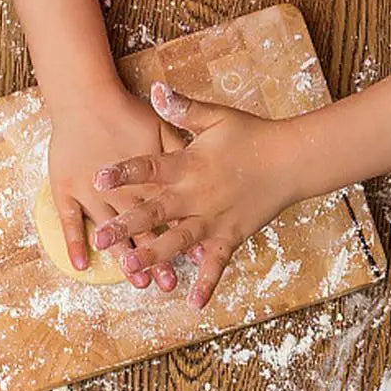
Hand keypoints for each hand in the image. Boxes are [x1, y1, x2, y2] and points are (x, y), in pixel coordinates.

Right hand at [49, 85, 183, 290]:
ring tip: (136, 281)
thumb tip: (205, 166)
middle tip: (167, 284)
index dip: (180, 235)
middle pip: (142, 229)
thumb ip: (183, 147)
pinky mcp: (66, 189)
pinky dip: (74, 243)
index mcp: (146, 178)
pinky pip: (70, 221)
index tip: (194, 258)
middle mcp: (120, 191)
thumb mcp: (161, 127)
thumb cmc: (124, 110)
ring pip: (110, 231)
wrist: (84, 98)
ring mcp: (91, 193)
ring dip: (124, 257)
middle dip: (156, 257)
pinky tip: (81, 265)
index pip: (166, 213)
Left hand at [93, 82, 300, 308]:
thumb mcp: (215, 117)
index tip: (98, 177)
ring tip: (131, 268)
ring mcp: (213, 219)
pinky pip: (217, 262)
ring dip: (155, 256)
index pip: (149, 167)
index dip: (123, 172)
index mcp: (188, 164)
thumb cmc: (250, 135)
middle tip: (101, 238)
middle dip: (127, 225)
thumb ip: (182, 108)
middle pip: (155, 212)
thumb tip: (154, 89)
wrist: (292, 159)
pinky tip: (192, 302)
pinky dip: (207, 281)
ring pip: (178, 241)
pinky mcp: (231, 235)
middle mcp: (196, 195)